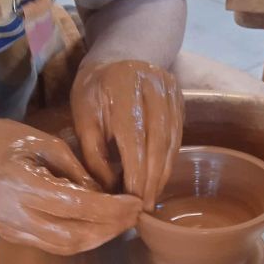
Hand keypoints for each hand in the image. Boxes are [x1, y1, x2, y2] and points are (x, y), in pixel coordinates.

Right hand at [0, 119, 141, 254]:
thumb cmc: (10, 140)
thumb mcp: (49, 143)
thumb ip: (79, 173)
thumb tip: (109, 197)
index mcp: (21, 182)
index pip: (76, 205)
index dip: (111, 209)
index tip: (135, 203)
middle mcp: (13, 213)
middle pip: (73, 235)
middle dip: (110, 229)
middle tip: (134, 215)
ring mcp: (9, 229)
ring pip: (64, 247)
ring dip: (98, 237)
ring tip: (121, 222)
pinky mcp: (10, 236)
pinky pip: (52, 244)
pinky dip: (80, 237)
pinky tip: (98, 224)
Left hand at [70, 60, 183, 210]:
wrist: (120, 55)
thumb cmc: (94, 89)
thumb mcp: (83, 116)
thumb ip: (94, 152)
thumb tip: (110, 189)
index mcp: (123, 89)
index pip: (134, 140)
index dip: (135, 173)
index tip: (130, 201)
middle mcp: (153, 88)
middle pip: (157, 143)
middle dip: (151, 179)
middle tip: (144, 208)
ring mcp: (171, 93)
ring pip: (171, 141)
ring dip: (162, 173)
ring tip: (151, 198)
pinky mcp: (181, 100)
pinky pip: (177, 136)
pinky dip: (169, 159)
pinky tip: (159, 178)